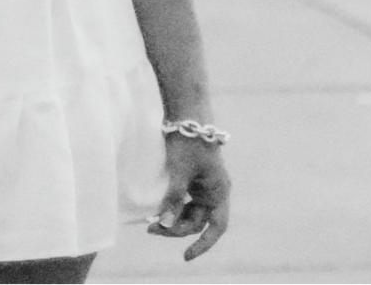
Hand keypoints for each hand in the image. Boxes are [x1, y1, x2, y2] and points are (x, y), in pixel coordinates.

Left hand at [146, 134, 230, 259]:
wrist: (187, 112)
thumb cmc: (188, 141)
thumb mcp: (179, 171)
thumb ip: (173, 198)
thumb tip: (164, 224)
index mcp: (219, 191)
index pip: (216, 228)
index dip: (203, 244)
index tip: (186, 257)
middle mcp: (214, 191)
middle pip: (197, 221)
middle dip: (176, 228)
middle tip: (150, 229)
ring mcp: (204, 184)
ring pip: (189, 211)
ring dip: (172, 217)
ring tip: (150, 222)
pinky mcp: (193, 177)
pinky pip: (184, 200)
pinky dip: (171, 205)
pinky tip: (157, 208)